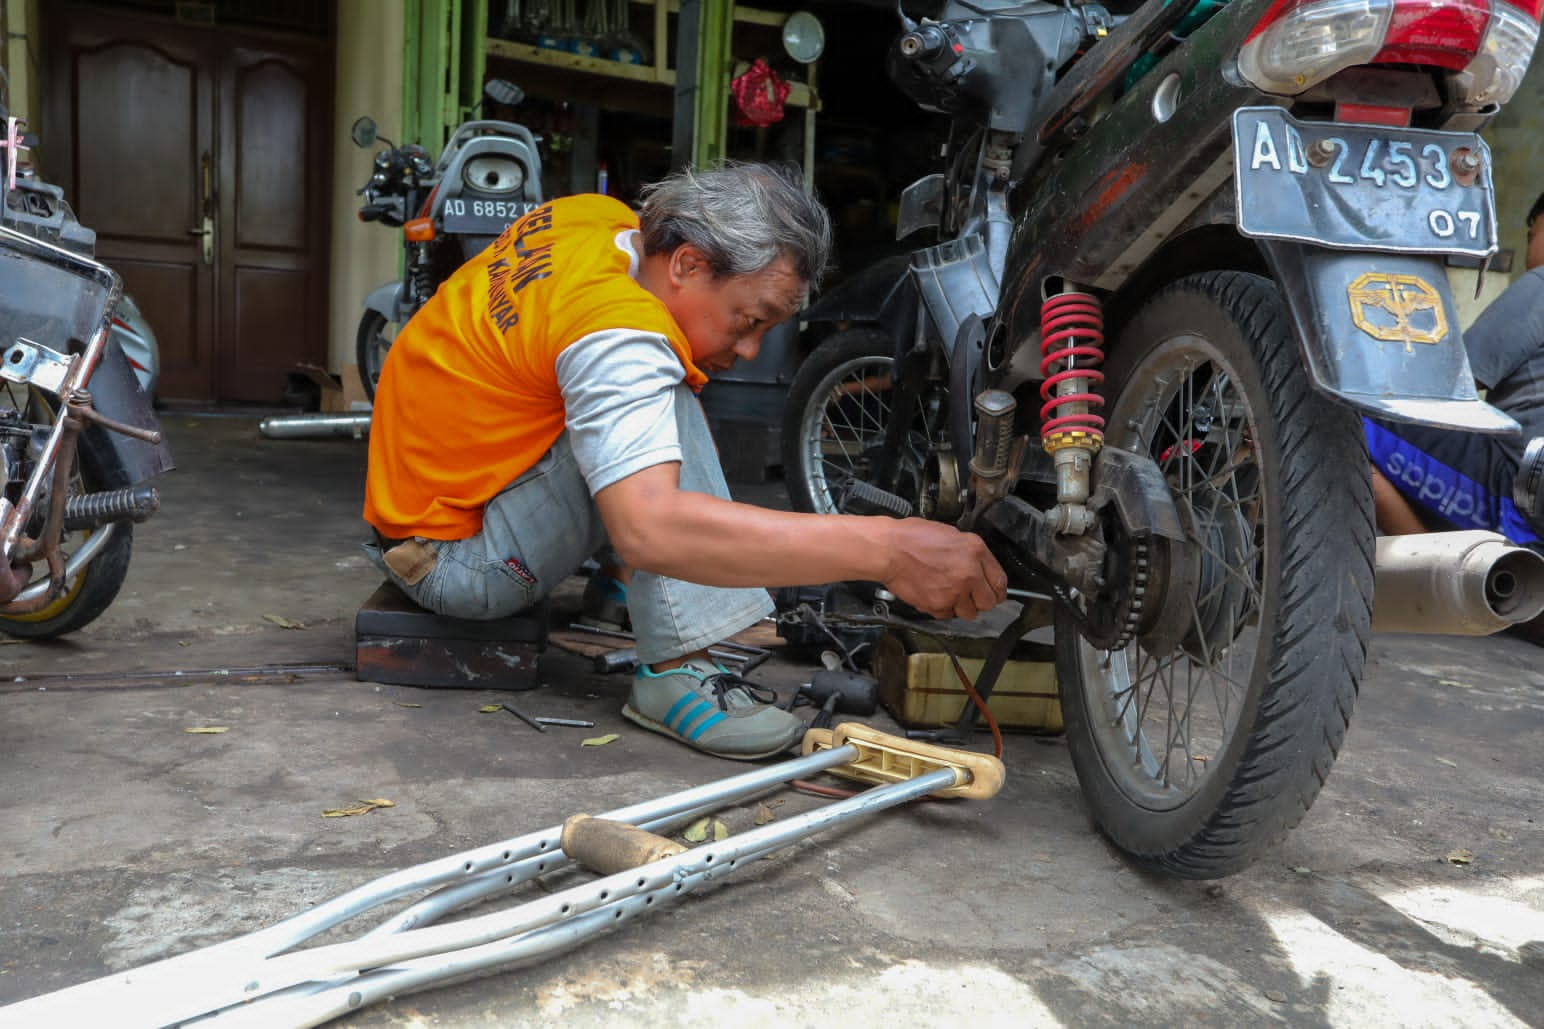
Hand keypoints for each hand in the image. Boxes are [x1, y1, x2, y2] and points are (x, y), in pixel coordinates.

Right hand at [880, 519, 1007, 620]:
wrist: (889, 550)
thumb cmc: (914, 537)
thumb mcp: (952, 534)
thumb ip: (971, 553)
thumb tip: (980, 569)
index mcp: (975, 551)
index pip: (1000, 581)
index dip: (997, 590)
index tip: (993, 593)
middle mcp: (969, 573)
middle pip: (989, 602)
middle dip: (980, 600)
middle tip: (970, 595)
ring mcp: (954, 592)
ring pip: (969, 613)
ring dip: (962, 607)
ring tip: (949, 595)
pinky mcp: (938, 605)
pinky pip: (947, 615)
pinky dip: (942, 609)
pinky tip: (934, 595)